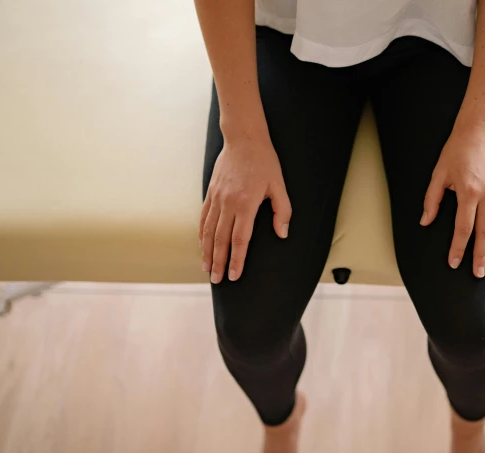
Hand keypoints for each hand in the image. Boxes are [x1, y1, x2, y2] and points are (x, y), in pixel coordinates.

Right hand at [200, 136, 290, 282]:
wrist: (244, 139)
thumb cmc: (265, 162)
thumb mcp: (279, 186)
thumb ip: (282, 211)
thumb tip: (282, 234)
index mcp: (246, 204)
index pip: (239, 240)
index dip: (236, 260)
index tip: (234, 275)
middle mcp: (228, 204)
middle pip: (221, 240)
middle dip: (219, 262)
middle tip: (217, 280)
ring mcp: (217, 198)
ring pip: (209, 231)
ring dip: (207, 252)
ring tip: (207, 269)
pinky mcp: (211, 193)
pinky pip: (203, 218)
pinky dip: (202, 234)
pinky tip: (202, 246)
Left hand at [420, 125, 484, 277]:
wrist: (478, 132)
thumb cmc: (455, 152)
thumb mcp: (438, 174)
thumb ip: (432, 200)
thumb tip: (425, 222)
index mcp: (469, 192)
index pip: (463, 228)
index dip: (459, 247)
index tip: (454, 263)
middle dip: (481, 255)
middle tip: (479, 274)